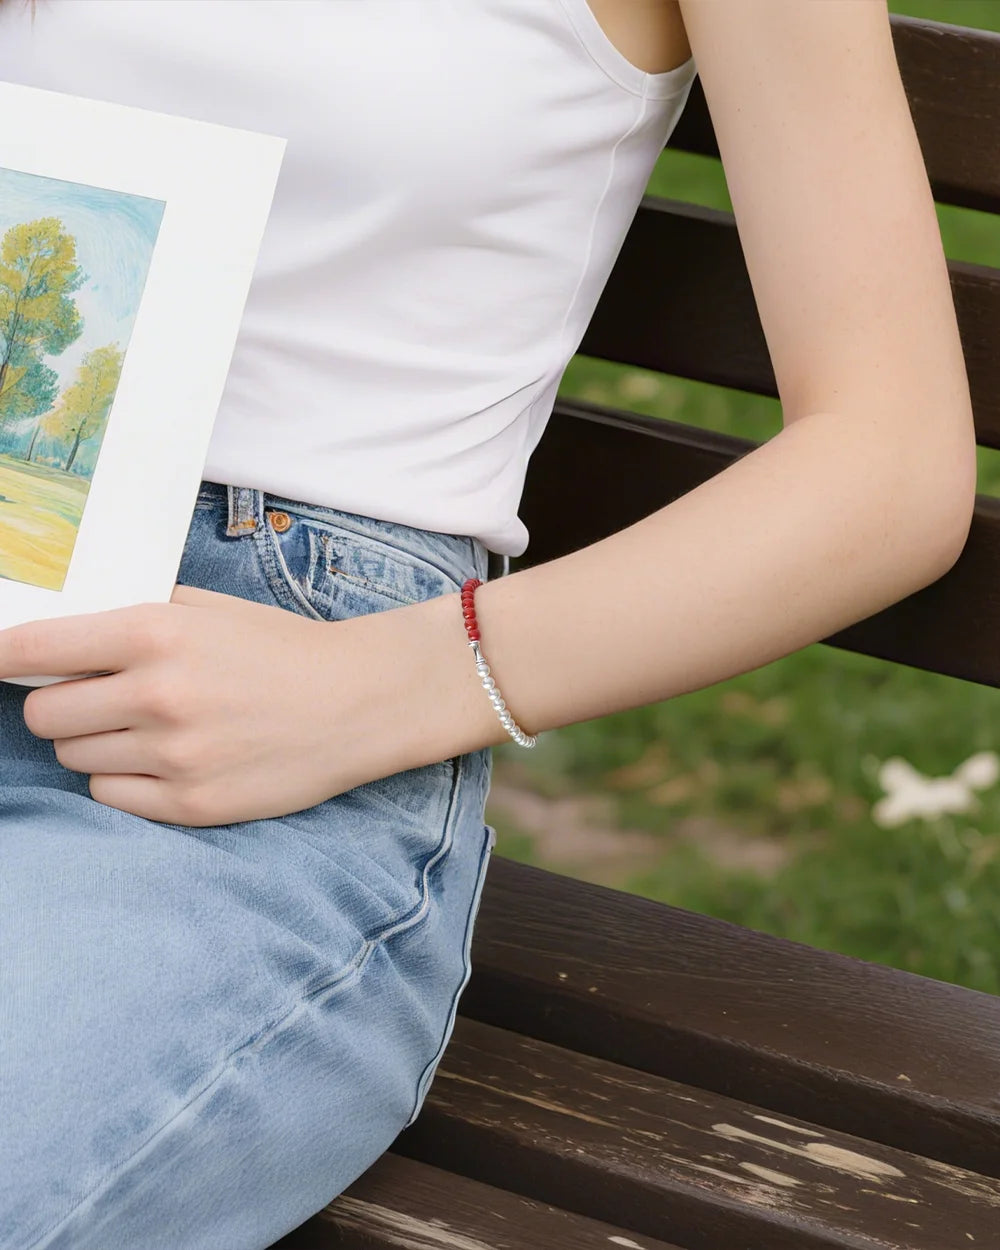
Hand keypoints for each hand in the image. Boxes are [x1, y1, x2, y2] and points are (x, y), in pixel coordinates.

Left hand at [5, 585, 406, 825]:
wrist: (360, 702)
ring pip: (74, 757)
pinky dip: (123, 779)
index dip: (0, 656)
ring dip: (94, 742)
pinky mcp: (191, 804)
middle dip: (58, 704)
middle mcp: (157, 695)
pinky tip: (164, 760)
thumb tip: (64, 631)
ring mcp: (173, 756)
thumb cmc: (284, 649)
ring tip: (145, 728)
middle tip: (95, 698)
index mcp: (156, 632)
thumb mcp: (210, 608)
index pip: (33, 649)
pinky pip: (110, 796)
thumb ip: (136, 614)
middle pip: (43, 714)